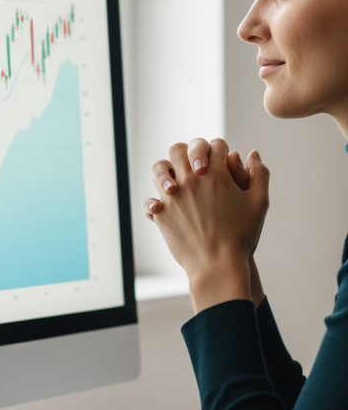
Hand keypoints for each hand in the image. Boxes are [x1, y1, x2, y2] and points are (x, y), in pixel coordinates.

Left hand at [143, 138, 268, 311]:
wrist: (217, 264)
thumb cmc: (242, 235)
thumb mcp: (259, 203)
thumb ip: (260, 175)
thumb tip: (253, 154)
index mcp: (216, 174)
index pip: (215, 145)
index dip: (219, 149)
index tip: (220, 159)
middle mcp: (190, 180)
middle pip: (179, 149)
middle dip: (186, 152)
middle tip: (193, 164)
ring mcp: (172, 196)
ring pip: (159, 169)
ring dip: (167, 173)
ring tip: (176, 182)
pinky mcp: (160, 213)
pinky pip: (150, 200)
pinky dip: (154, 202)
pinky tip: (163, 207)